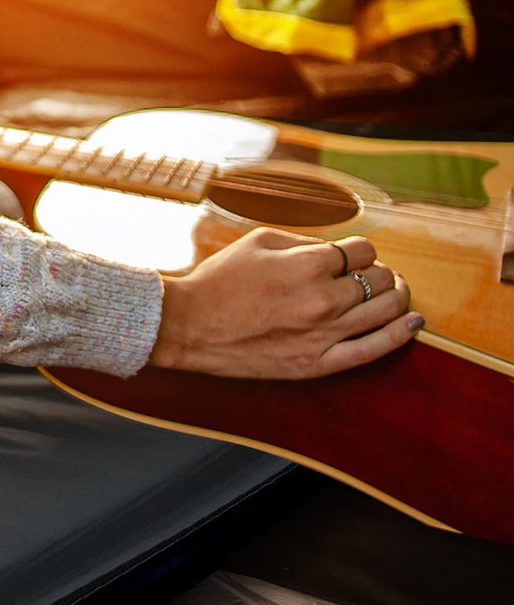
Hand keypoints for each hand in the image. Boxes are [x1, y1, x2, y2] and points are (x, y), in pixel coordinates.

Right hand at [149, 229, 421, 378]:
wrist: (192, 326)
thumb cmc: (220, 280)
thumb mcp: (257, 242)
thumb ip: (304, 241)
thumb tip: (337, 248)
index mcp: (307, 265)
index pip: (362, 249)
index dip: (360, 248)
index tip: (351, 253)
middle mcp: (323, 299)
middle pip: (378, 278)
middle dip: (378, 270)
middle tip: (368, 272)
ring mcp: (324, 334)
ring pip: (385, 310)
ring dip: (398, 296)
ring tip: (397, 291)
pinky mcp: (320, 363)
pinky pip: (374, 350)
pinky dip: (400, 335)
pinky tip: (414, 323)